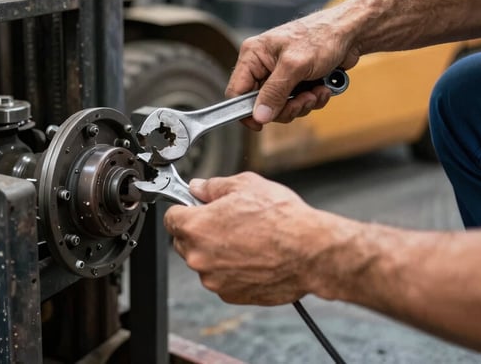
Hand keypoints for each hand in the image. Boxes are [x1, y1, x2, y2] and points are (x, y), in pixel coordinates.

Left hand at [164, 173, 328, 304]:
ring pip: (204, 262)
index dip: (184, 209)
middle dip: (199, 231)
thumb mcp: (244, 185)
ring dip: (216, 252)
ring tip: (246, 240)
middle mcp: (199, 256)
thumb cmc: (281, 219)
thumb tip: (198, 187)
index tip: (193, 208)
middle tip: (226, 221)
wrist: (310, 251)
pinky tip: (252, 257)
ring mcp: (214, 279)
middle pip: (184, 241)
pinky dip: (231, 270)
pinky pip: (222, 279)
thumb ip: (212, 186)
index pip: (171, 218)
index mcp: (196, 227)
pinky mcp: (231, 295)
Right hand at [226, 7, 360, 128]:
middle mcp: (263, 65)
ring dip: (302, 104)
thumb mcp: (295, 66)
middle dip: (285, 107)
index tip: (260, 124)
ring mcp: (280, 74)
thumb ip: (274, 92)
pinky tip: (322, 88)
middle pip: (261, 104)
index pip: (236, 91)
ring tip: (316, 92)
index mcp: (253, 55)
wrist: (352, 32)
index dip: (246, 110)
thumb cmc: (323, 36)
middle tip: (303, 100)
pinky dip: (312, 100)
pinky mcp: (296, 81)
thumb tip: (258, 115)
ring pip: (281, 106)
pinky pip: (297, 102)